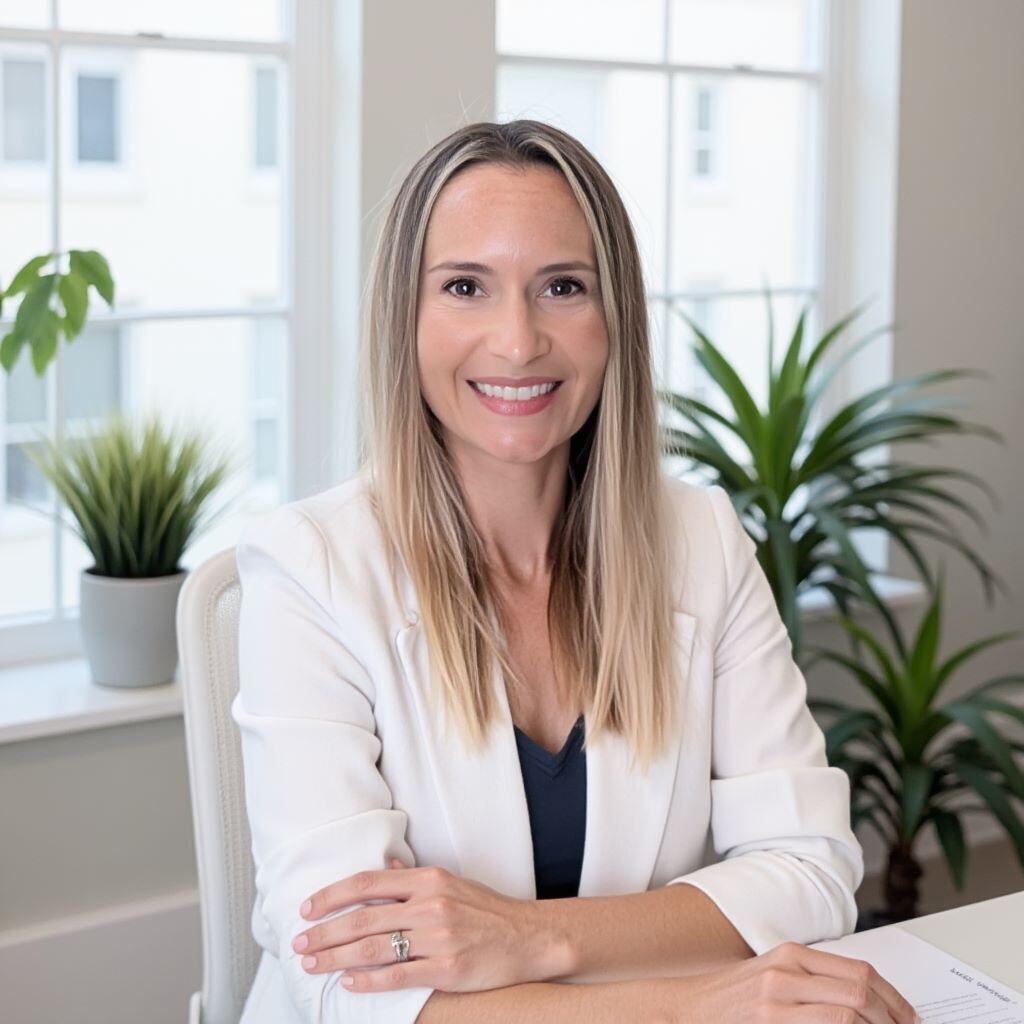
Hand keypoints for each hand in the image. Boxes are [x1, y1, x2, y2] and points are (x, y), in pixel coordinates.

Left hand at [291, 859, 553, 993]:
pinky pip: (399, 975)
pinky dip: (369, 980)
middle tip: (298, 943)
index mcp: (429, 880)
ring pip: (374, 947)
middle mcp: (431, 904)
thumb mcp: (452, 883)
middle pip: (363, 917)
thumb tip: (385, 870)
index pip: (367, 883)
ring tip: (313, 964)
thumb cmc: (487, 911)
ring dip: (336, 957)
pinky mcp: (448, 968)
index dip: (332, 895)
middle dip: (324, 931)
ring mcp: (439, 937)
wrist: (529, 937)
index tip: (307, 908)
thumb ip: (415, 879)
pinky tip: (349, 983)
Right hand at [655, 941, 920, 1023]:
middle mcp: (786, 972)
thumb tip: (865, 1002)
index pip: (860, 972)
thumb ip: (814, 983)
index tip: (908, 1018)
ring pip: (849, 1011)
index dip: (894, 998)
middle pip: (860, 990)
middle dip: (892, 1017)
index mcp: (792, 956)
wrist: (689, 1009)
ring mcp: (777, 1001)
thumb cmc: (734, 999)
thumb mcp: (775, 978)